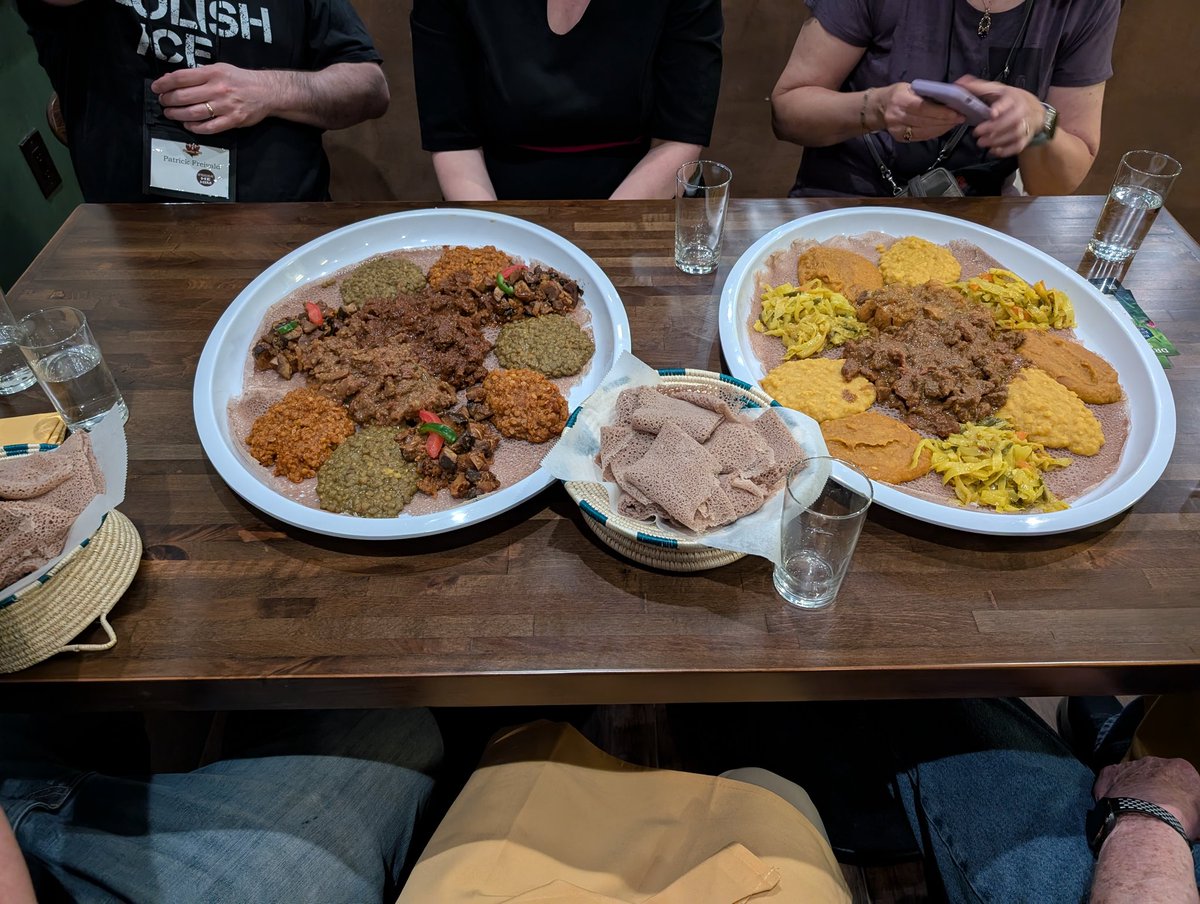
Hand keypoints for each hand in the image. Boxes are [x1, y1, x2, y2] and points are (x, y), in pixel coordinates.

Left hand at [152, 63, 274, 134]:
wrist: (266, 92)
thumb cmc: (240, 80)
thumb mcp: (219, 69)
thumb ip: (198, 75)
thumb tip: (173, 79)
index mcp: (213, 73)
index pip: (181, 77)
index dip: (165, 83)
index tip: (157, 88)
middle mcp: (218, 89)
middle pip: (184, 97)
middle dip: (168, 100)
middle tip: (163, 102)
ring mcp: (226, 106)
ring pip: (194, 113)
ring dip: (177, 115)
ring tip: (170, 114)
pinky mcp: (233, 120)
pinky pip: (209, 127)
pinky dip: (195, 127)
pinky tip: (188, 125)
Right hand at [874, 81, 963, 142]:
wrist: (878, 108)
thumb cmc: (898, 94)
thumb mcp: (910, 88)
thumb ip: (926, 93)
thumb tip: (949, 97)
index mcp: (901, 99)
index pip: (923, 107)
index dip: (940, 112)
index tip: (955, 112)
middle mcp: (897, 116)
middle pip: (925, 121)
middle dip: (945, 120)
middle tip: (959, 118)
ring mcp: (898, 129)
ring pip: (924, 131)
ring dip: (942, 128)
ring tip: (954, 123)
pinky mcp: (900, 138)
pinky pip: (921, 137)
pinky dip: (934, 133)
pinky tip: (943, 129)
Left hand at [956, 75, 1043, 157]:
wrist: (1035, 110)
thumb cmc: (1010, 99)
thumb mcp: (996, 90)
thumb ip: (977, 88)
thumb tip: (959, 83)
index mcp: (1013, 97)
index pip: (1009, 101)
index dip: (1001, 107)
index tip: (992, 113)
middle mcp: (1022, 110)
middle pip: (1012, 120)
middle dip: (994, 128)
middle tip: (977, 134)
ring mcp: (1026, 124)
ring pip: (1015, 134)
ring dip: (997, 140)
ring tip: (981, 143)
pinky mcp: (1026, 138)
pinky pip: (1018, 146)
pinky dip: (1006, 150)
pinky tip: (993, 151)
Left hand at [1094, 757, 1199, 838]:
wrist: (1150, 820)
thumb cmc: (1180, 819)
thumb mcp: (1198, 814)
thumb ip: (1192, 804)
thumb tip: (1188, 808)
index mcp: (1180, 768)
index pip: (1179, 778)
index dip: (1176, 794)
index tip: (1174, 808)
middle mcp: (1154, 762)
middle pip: (1154, 775)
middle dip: (1154, 790)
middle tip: (1154, 811)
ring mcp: (1130, 766)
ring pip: (1131, 775)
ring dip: (1133, 790)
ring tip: (1134, 811)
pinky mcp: (1109, 773)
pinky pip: (1110, 779)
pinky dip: (1111, 789)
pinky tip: (1116, 805)